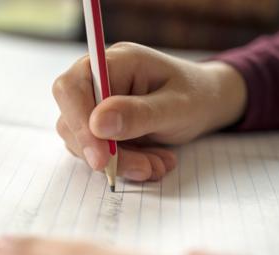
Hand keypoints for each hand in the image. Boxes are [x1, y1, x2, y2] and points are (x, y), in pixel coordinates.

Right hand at [52, 42, 245, 180]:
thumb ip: (139, 113)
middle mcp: (98, 81)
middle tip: (145, 168)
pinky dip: (124, 165)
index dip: (78, 123)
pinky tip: (153, 161)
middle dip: (107, 153)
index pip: (72, 88)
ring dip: (121, 163)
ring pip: (84, 143)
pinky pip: (98, 153)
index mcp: (114, 62)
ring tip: (158, 164)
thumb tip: (97, 124)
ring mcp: (97, 105)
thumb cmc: (196, 95)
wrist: (207, 103)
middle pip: (72, 120)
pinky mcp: (101, 127)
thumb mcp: (177, 106)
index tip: (101, 158)